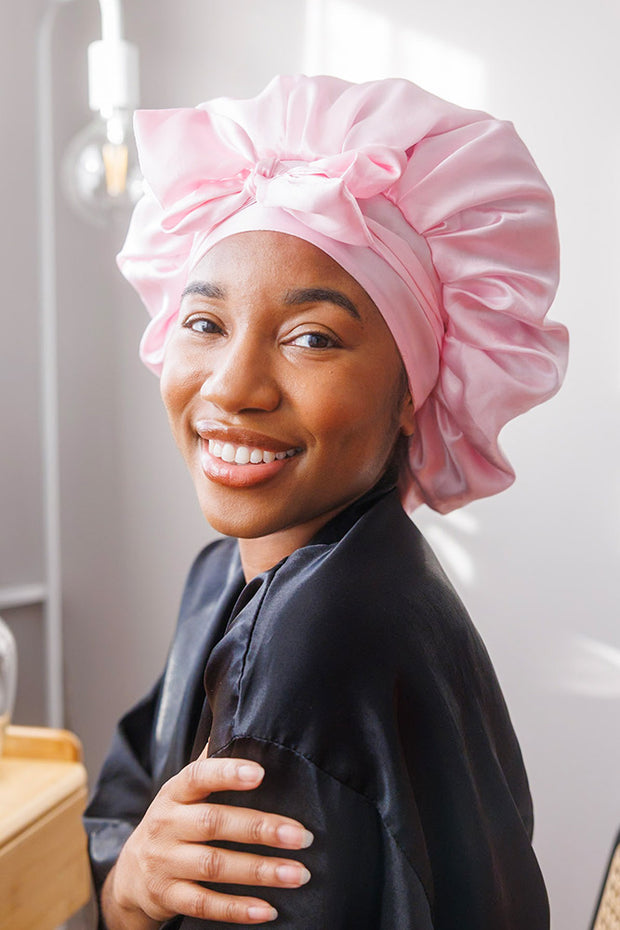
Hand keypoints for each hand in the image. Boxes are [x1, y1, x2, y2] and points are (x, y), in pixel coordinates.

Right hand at [101, 752, 312, 927]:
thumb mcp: (183, 792)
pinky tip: (268, 909)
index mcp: (175, 793)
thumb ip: (210, 763)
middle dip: (261, 828)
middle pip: (215, 823)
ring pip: (215, 867)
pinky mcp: (169, 897)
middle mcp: (167, 825)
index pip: (199, 776)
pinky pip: (204, 905)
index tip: (261, 773)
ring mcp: (166, 863)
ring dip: (260, 871)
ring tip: (298, 873)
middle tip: (301, 835)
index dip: (228, 773)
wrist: (130, 875)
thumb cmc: (173, 822)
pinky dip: (237, 909)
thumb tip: (241, 721)